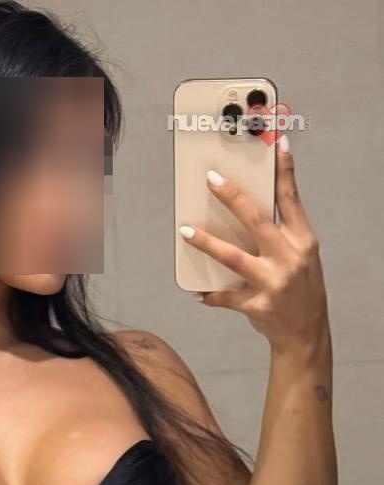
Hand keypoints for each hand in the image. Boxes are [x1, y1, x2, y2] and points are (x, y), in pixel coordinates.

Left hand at [178, 134, 329, 350]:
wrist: (305, 334)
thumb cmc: (301, 289)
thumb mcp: (301, 256)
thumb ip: (282, 234)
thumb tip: (245, 210)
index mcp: (303, 241)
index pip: (292, 199)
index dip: (284, 171)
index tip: (278, 144)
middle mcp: (289, 258)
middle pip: (256, 220)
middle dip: (232, 197)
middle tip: (211, 179)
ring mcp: (273, 282)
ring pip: (233, 257)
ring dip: (207, 243)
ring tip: (185, 232)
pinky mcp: (257, 305)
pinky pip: (226, 296)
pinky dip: (210, 294)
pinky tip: (197, 291)